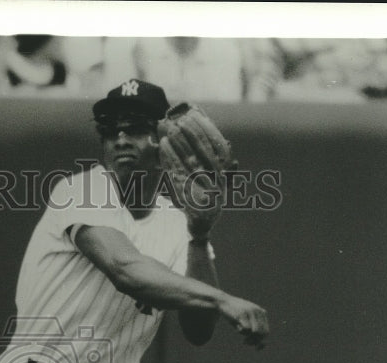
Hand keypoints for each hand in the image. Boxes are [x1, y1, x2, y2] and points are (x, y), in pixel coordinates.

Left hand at [158, 103, 236, 239]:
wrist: (202, 224)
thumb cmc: (206, 197)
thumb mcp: (217, 178)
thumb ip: (217, 159)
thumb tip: (219, 137)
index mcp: (224, 172)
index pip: (217, 143)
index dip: (205, 127)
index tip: (194, 114)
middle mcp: (216, 179)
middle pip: (202, 149)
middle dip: (189, 132)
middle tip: (178, 120)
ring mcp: (203, 188)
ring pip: (188, 158)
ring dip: (178, 142)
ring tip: (168, 129)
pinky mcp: (187, 194)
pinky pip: (176, 172)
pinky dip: (169, 157)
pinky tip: (163, 146)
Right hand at [216, 293, 269, 348]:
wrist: (223, 301)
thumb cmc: (234, 313)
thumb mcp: (246, 320)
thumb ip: (254, 330)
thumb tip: (262, 345)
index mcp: (261, 312)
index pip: (266, 332)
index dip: (261, 341)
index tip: (255, 347)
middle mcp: (258, 311)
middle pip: (262, 333)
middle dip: (255, 341)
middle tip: (245, 343)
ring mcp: (251, 312)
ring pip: (255, 332)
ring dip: (249, 338)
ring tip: (243, 339)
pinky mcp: (242, 314)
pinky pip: (246, 329)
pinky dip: (241, 331)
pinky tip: (237, 327)